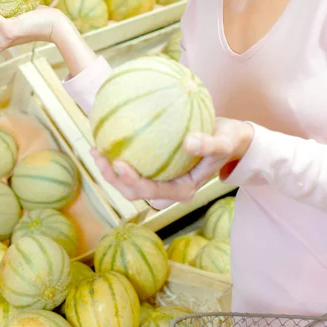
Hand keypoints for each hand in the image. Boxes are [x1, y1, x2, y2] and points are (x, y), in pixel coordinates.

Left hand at [91, 118, 253, 208]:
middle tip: (99, 155)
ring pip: (130, 179)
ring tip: (95, 149)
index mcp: (182, 190)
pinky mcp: (157, 166)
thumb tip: (189, 141)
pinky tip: (109, 135)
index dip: (132, 181)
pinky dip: (121, 152)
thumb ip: (209, 144)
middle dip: (113, 178)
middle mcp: (168, 188)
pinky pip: (136, 161)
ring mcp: (161, 178)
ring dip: (111, 168)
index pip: (152, 191)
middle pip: (134, 190)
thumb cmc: (228, 141)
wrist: (231, 138)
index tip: (118, 163)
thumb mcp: (224, 142)